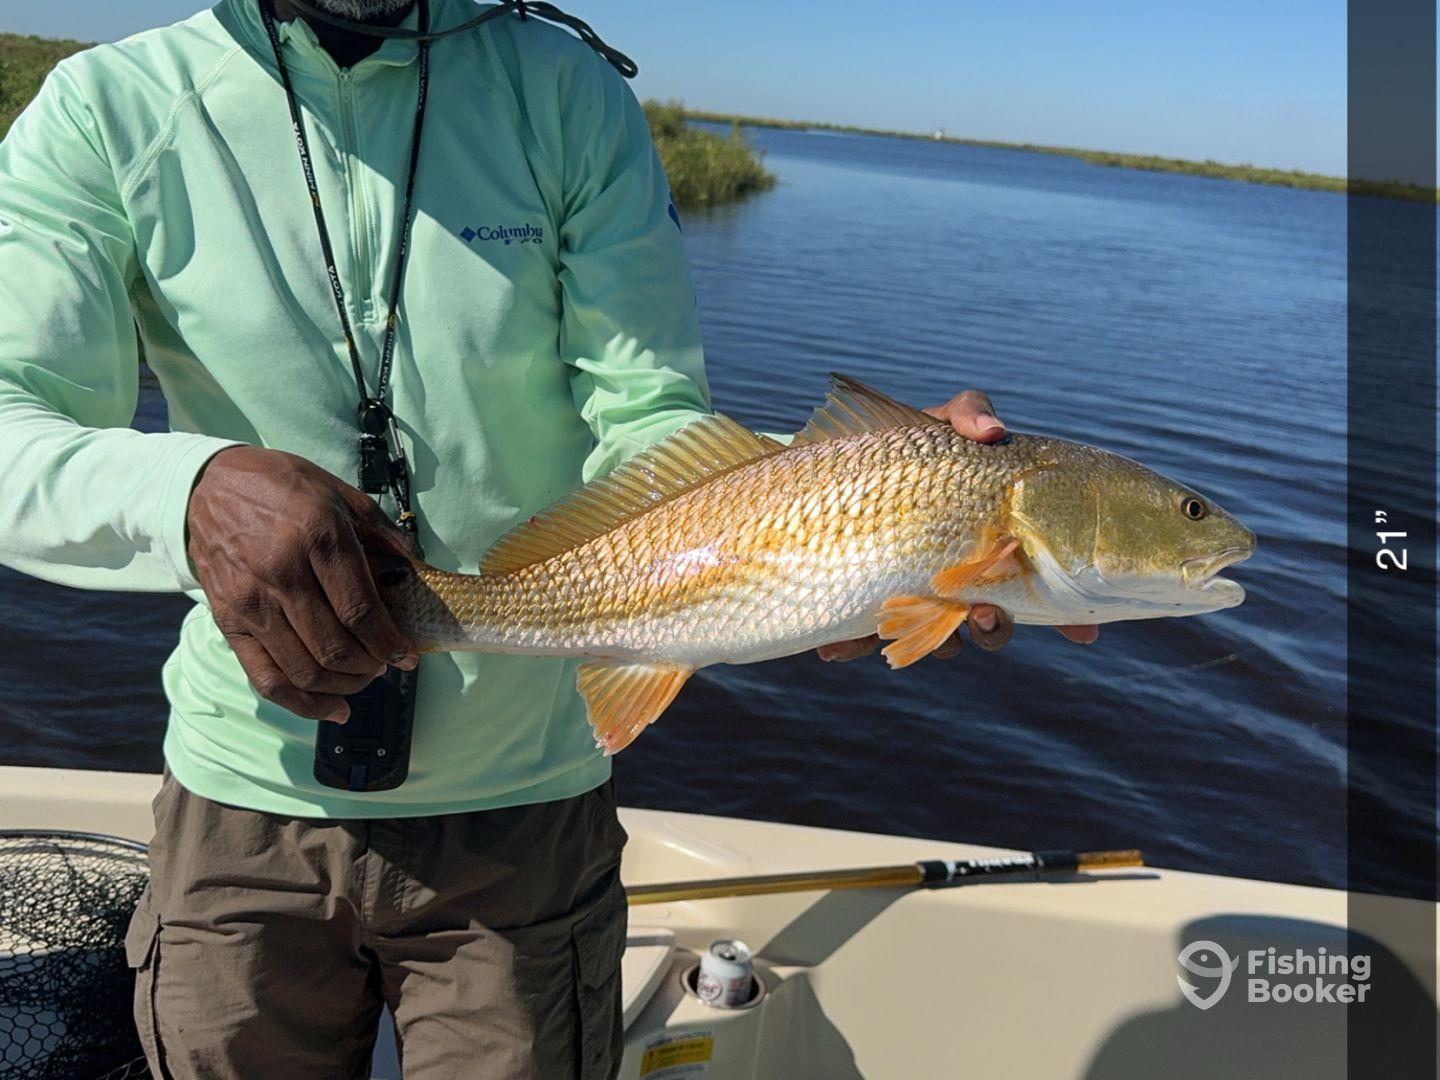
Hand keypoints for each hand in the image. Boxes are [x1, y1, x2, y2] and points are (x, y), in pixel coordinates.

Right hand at [186, 446, 419, 722]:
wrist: (205, 486)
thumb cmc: (281, 486)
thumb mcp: (339, 493)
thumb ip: (381, 533)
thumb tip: (416, 570)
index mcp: (317, 537)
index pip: (360, 610)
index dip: (389, 642)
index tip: (407, 657)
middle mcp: (282, 572)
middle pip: (334, 647)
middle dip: (370, 667)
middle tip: (385, 664)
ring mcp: (251, 601)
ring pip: (303, 669)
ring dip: (343, 685)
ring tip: (362, 678)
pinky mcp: (228, 621)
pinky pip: (265, 678)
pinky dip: (302, 703)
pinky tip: (331, 709)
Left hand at [815, 389, 1099, 662]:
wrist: (829, 468)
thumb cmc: (897, 450)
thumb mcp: (936, 425)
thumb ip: (968, 416)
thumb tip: (992, 432)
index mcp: (987, 548)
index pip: (1036, 585)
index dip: (1064, 616)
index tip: (1082, 632)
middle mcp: (955, 580)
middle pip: (992, 622)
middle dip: (995, 627)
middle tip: (987, 614)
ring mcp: (909, 599)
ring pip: (938, 641)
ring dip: (936, 642)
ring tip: (930, 628)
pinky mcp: (856, 611)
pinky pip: (858, 642)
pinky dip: (849, 645)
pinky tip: (837, 645)